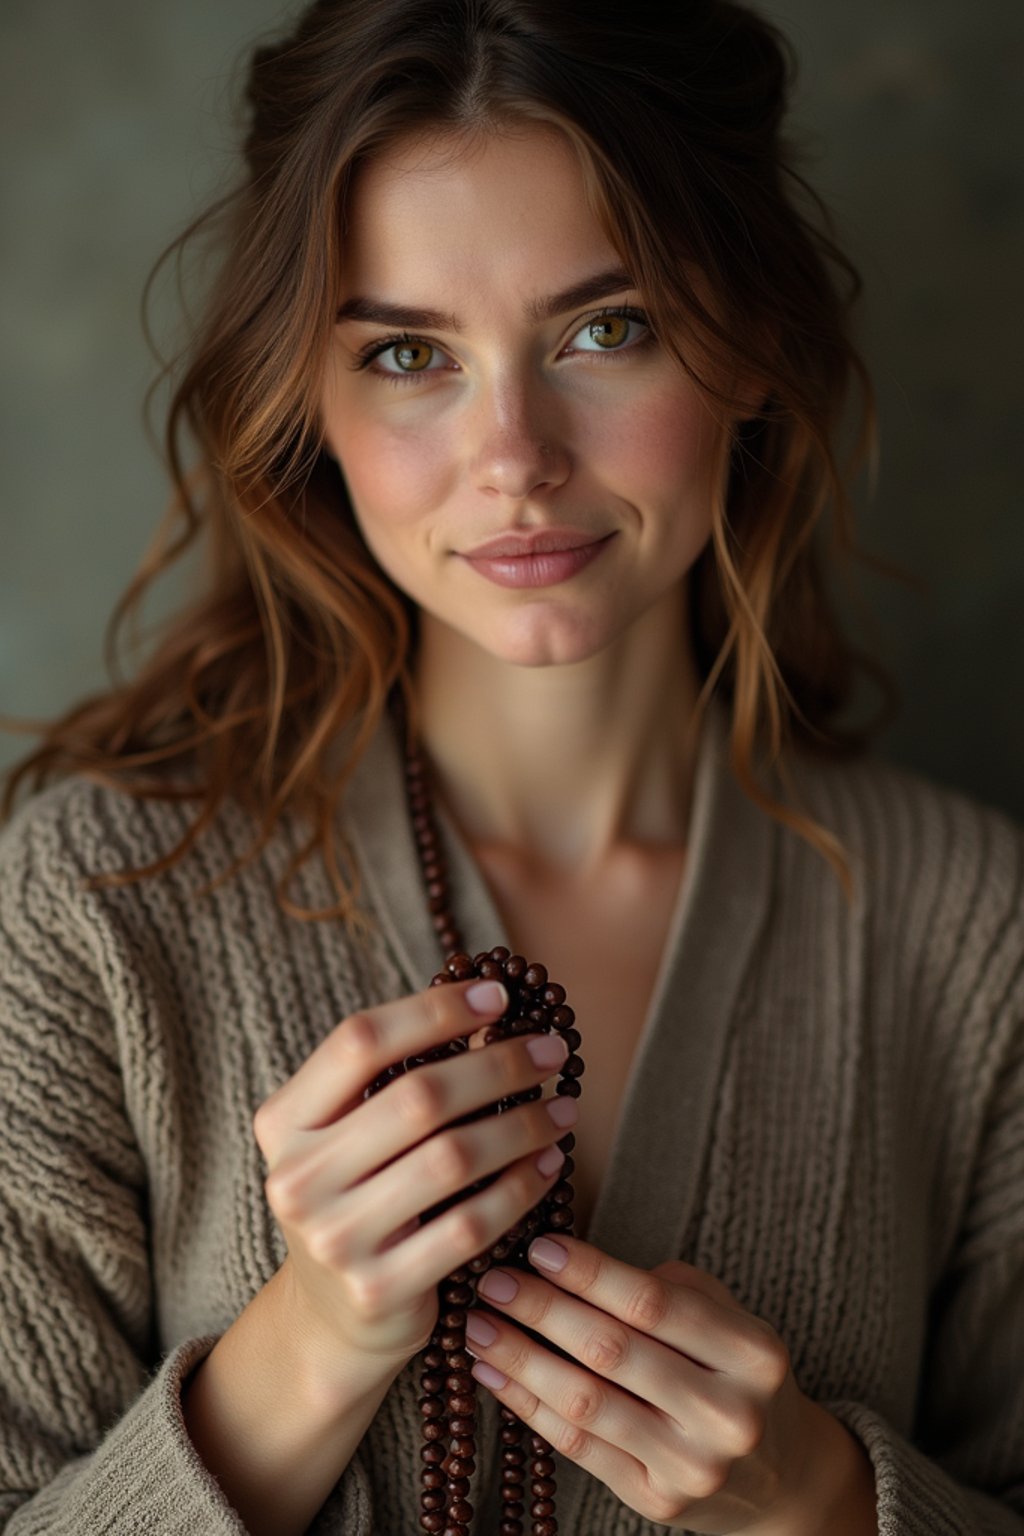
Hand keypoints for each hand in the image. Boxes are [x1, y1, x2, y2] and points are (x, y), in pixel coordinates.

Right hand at [252, 979, 571, 1371]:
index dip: (433, 1010)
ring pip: (452, 1158)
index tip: (497, 997)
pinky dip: (520, 1187)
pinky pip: (470, 1224)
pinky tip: (549, 1165)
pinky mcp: (378, 1288)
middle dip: (499, 1065)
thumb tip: (491, 1009)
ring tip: (562, 1108)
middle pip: (417, 1097)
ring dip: (522, 1125)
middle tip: (551, 1051)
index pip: (359, 1040)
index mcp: (284, 1122)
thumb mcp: (352, 1136)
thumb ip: (398, 1078)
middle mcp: (297, 1177)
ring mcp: (334, 1238)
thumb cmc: (359, 1200)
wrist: (331, 1319)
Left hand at [462, 1235, 876, 1533]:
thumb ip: (670, 1290)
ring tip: (476, 1326)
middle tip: (491, 1281)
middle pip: (613, 1351)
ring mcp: (693, 1466)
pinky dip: (527, 1406)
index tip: (539, 1247)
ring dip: (520, 1359)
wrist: (780, 1478)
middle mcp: (729, 1414)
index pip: (655, 1304)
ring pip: (587, 1402)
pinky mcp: (658, 1502)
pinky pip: (579, 1446)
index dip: (590, 1274)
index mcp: (754, 1354)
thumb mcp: (729, 1321)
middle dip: (541, 1311)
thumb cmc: (735, 1375)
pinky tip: (494, 1373)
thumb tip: (573, 1264)